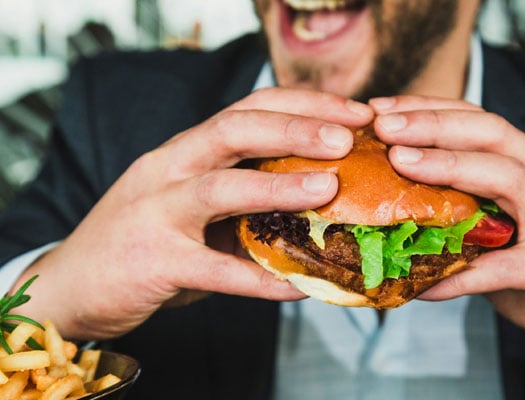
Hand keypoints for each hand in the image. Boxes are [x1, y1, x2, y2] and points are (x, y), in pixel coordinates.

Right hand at [13, 88, 373, 340]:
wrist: (72, 283)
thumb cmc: (145, 239)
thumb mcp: (192, 204)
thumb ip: (242, 196)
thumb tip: (320, 200)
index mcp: (185, 149)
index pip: (248, 108)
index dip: (304, 105)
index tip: (354, 114)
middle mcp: (168, 168)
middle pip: (234, 129)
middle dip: (295, 128)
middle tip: (348, 136)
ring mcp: (156, 212)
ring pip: (219, 188)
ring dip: (278, 185)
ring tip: (328, 188)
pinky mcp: (153, 262)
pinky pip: (215, 271)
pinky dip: (260, 279)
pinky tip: (300, 287)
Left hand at [369, 95, 524, 395]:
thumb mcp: (517, 238)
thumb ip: (475, 225)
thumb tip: (407, 222)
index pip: (485, 122)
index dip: (434, 110)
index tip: (385, 110)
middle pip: (493, 132)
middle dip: (434, 122)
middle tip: (382, 124)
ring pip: (506, 175)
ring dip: (448, 164)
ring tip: (399, 162)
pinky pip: (502, 267)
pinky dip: (459, 274)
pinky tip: (421, 285)